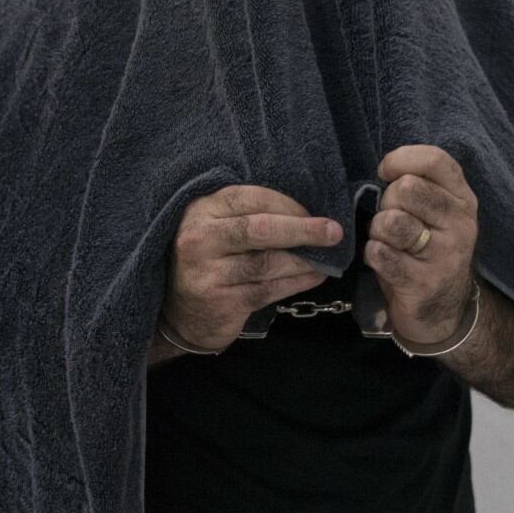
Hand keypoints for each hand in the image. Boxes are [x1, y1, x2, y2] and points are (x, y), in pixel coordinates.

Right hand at [161, 186, 343, 354]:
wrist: (180, 313)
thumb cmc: (209, 261)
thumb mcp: (218, 229)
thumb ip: (251, 216)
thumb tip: (309, 213)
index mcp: (200, 211)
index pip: (251, 199)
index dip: (288, 205)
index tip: (315, 212)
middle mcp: (200, 239)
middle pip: (261, 229)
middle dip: (303, 229)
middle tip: (334, 232)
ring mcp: (208, 273)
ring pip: (268, 263)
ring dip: (304, 260)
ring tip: (326, 259)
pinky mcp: (221, 302)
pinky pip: (269, 289)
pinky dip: (297, 282)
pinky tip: (313, 276)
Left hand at [367, 146, 479, 343]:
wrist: (442, 312)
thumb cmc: (426, 251)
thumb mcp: (434, 214)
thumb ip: (418, 186)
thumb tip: (386, 166)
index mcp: (463, 199)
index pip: (435, 160)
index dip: (401, 159)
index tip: (385, 172)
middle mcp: (460, 224)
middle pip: (407, 188)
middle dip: (386, 202)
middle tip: (390, 221)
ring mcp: (445, 254)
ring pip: (391, 221)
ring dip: (377, 230)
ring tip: (387, 242)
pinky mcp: (424, 282)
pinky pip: (380, 253)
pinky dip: (372, 254)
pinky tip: (383, 260)